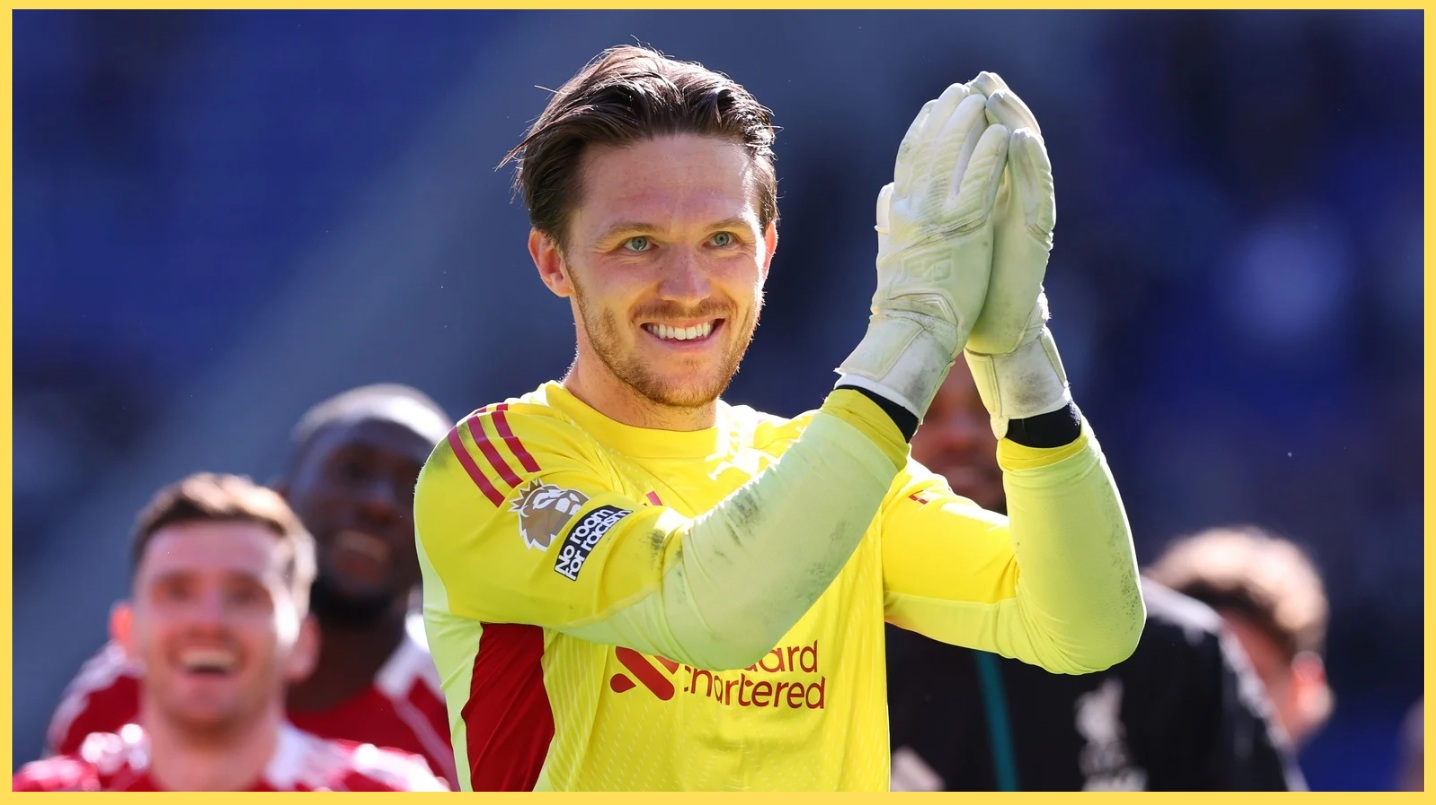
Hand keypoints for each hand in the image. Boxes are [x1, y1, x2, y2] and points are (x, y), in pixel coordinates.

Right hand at [838, 82, 1008, 417]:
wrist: (913, 330)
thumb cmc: (905, 301)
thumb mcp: (891, 251)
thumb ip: (890, 218)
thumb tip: (888, 195)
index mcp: (897, 213)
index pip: (906, 160)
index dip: (920, 130)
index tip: (931, 108)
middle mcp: (912, 208)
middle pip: (928, 148)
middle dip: (945, 116)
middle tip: (960, 90)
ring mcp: (936, 217)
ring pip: (951, 157)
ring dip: (967, 124)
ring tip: (982, 100)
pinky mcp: (964, 229)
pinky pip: (979, 182)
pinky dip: (990, 155)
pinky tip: (1002, 135)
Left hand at [961, 72, 1071, 437]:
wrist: (991, 331)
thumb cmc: (965, 289)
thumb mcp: (938, 241)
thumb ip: (927, 211)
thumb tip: (898, 190)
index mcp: (987, 200)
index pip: (982, 149)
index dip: (969, 119)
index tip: (952, 89)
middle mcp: (1012, 202)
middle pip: (1007, 143)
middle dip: (994, 109)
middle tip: (981, 76)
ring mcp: (1027, 216)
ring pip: (1026, 160)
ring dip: (1014, 124)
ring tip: (997, 95)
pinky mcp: (1036, 236)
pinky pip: (1036, 192)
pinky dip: (1030, 164)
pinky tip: (1019, 137)